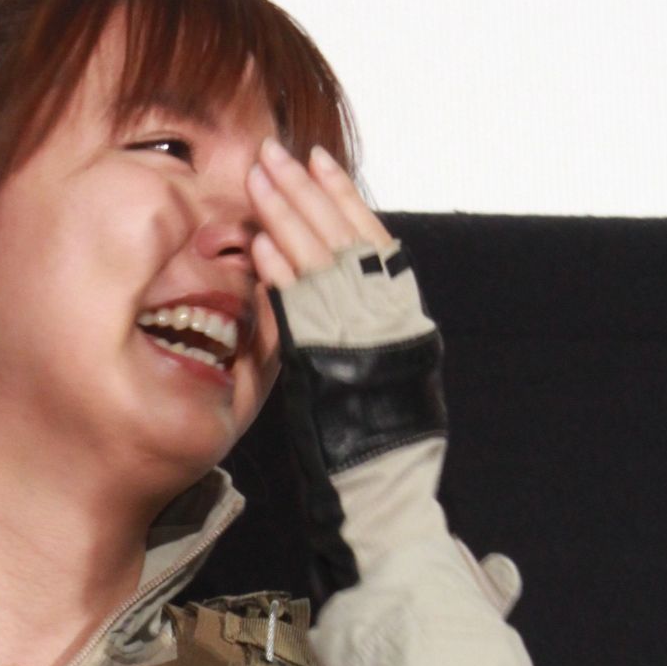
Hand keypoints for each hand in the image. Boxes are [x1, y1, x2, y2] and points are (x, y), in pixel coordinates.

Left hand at [241, 141, 446, 604]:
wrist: (389, 513)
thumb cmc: (382, 466)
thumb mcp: (378, 392)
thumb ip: (358, 342)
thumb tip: (331, 304)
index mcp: (405, 323)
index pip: (373, 245)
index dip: (345, 202)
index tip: (321, 166)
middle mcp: (390, 325)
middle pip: (346, 242)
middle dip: (309, 195)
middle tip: (276, 152)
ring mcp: (364, 345)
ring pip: (325, 265)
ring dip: (290, 219)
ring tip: (260, 177)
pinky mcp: (335, 371)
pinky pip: (307, 313)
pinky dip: (286, 278)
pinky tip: (260, 247)